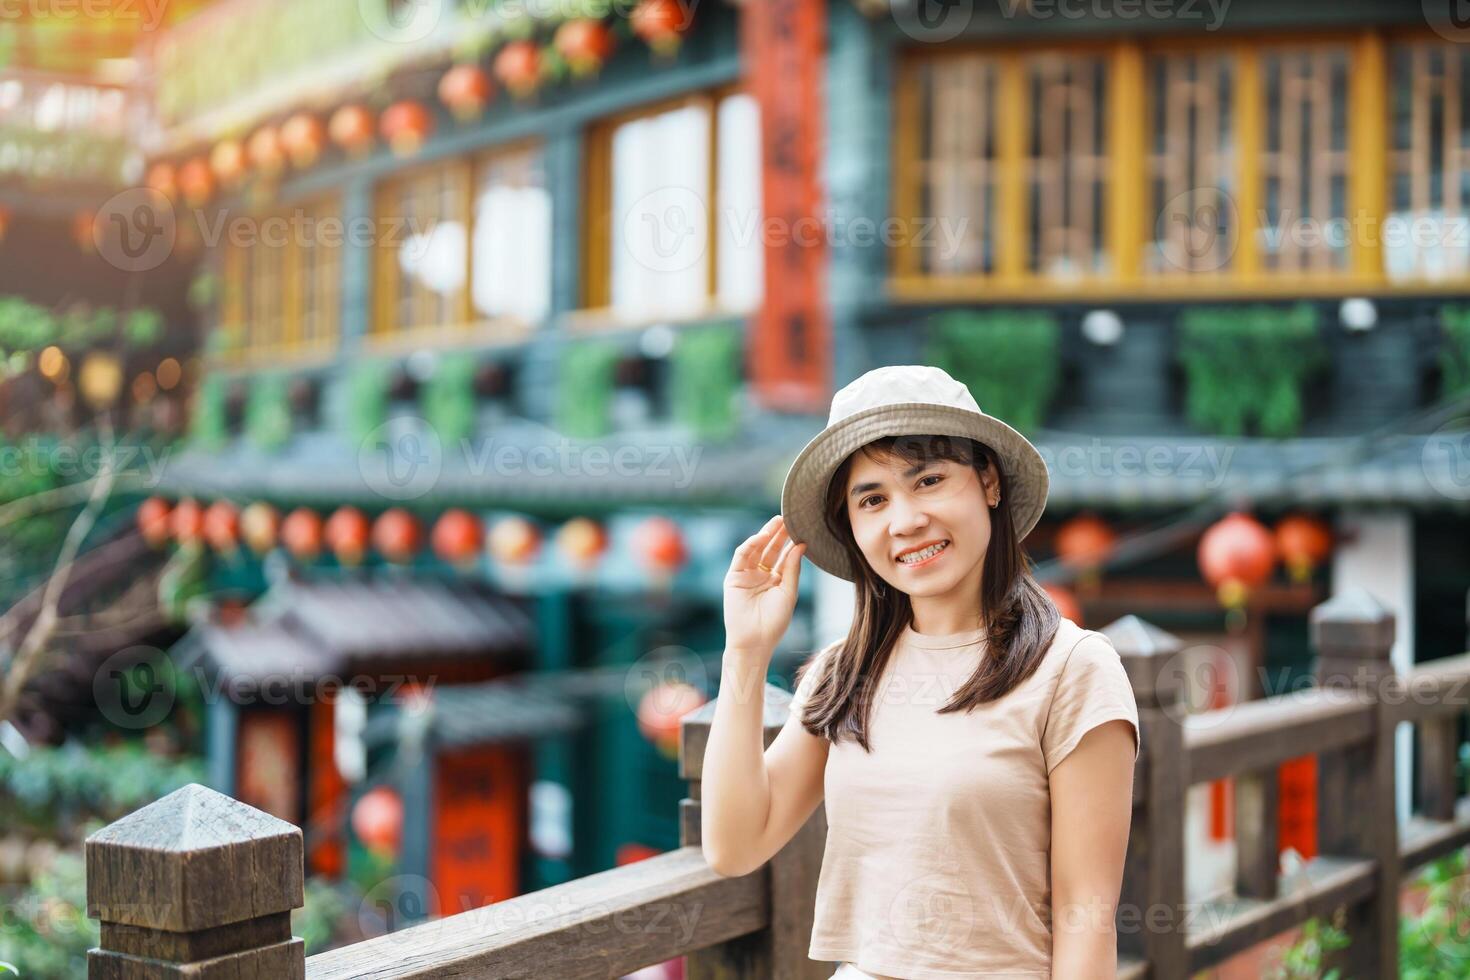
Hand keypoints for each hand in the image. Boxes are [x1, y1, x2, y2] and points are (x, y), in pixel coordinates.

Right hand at [723, 515, 805, 660]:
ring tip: (778, 522)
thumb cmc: (774, 622)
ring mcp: (747, 575)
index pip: (784, 556)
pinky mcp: (734, 577)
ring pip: (756, 549)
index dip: (792, 543)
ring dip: (766, 535)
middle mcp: (761, 575)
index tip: (803, 529)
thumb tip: (801, 545)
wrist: (754, 641)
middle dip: (779, 534)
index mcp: (776, 580)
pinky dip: (750, 544)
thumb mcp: (788, 592)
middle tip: (790, 518)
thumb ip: (792, 568)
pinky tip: (762, 536)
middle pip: (771, 549)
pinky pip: (741, 556)